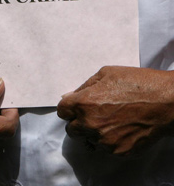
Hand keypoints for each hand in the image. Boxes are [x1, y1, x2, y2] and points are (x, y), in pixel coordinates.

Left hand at [57, 66, 173, 155]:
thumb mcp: (106, 74)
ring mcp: (104, 140)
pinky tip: (123, 129)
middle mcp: (90, 124)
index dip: (69, 108)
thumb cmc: (138, 83)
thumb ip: (84, 87)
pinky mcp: (119, 151)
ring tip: (112, 121)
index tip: (78, 107)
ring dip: (95, 133)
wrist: (167, 101)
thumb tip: (70, 97)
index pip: (62, 111)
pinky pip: (106, 149)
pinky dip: (111, 141)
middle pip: (72, 130)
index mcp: (83, 104)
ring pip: (89, 140)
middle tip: (95, 114)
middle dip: (79, 122)